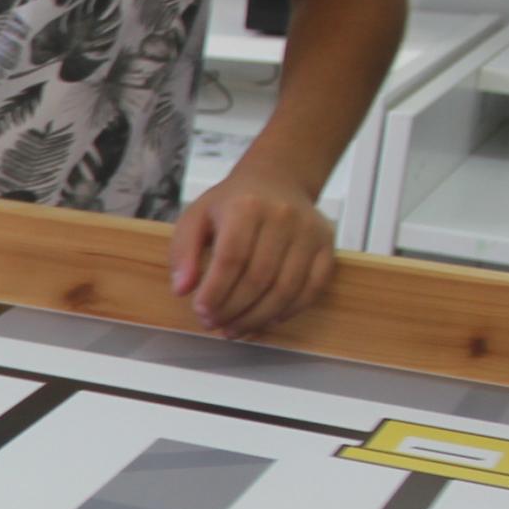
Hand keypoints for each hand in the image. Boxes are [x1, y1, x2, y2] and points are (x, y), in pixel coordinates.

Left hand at [170, 167, 336, 338]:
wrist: (277, 180)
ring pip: (286, 288)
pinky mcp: (327, 245)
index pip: (232, 258)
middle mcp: (282, 217)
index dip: (215, 291)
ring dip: (257, 317)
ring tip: (234, 329)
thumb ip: (183, 252)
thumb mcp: (196, 217)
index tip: (201, 311)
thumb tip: (182, 289)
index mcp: (246, 206)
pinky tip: (267, 320)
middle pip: (259, 277)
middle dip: (233, 309)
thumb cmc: (232, 203)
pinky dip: (289, 311)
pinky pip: (312, 287)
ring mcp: (309, 232)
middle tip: (214, 324)